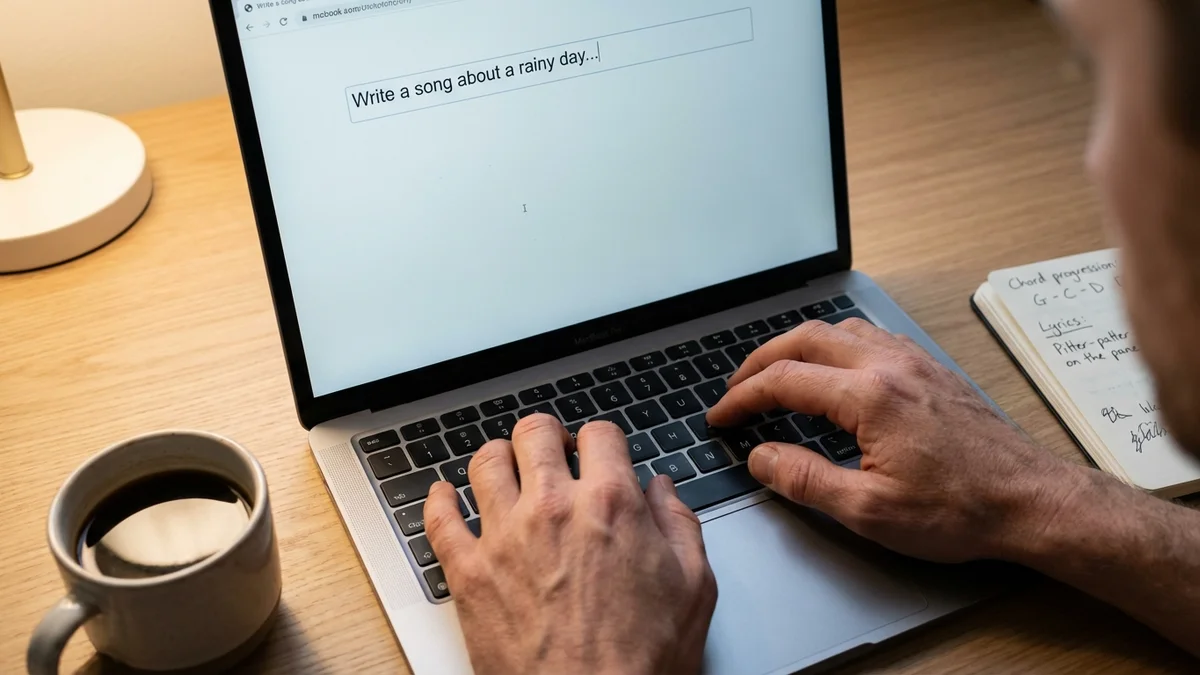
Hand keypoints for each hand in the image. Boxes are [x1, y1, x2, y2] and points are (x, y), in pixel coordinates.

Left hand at [424, 414, 717, 674]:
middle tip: (552, 452)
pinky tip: (446, 496)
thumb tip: (662, 489)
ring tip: (505, 467)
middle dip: (547, 436)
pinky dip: (438, 499)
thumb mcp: (693, 587)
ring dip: (497, 458)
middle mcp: (553, 509)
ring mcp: (504, 537)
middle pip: (535, 432)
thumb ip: (680, 524)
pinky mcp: (468, 572)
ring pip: (484, 462)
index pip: (599, 434)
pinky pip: (438, 518)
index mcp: (610, 504)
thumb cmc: (641, 662)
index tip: (599, 452)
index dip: (602, 440)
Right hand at [707, 319, 1082, 563]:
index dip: (742, 398)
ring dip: (798, 347)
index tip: (720, 417)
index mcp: (869, 396)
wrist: (1032, 501)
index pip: (784, 381)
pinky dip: (836, 345)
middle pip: (805, 339)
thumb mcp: (869, 511)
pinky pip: (872, 337)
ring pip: (840, 329)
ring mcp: (914, 361)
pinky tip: (834, 370)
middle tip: (736, 389)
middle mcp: (890, 365)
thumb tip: (761, 457)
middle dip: (760, 361)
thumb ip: (805, 480)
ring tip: (776, 375)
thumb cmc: (960, 511)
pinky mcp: (932, 369)